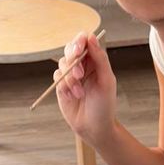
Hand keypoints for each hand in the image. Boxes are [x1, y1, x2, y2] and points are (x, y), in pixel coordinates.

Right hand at [55, 31, 116, 146]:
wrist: (94, 127)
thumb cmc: (105, 105)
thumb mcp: (106, 80)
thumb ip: (100, 58)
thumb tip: (92, 37)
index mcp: (96, 60)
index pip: (85, 41)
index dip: (80, 41)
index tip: (79, 50)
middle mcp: (83, 65)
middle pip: (70, 49)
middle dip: (72, 61)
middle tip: (80, 75)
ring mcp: (71, 75)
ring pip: (62, 64)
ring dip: (70, 78)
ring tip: (80, 93)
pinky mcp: (62, 85)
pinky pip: (57, 77)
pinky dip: (64, 86)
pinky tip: (73, 97)